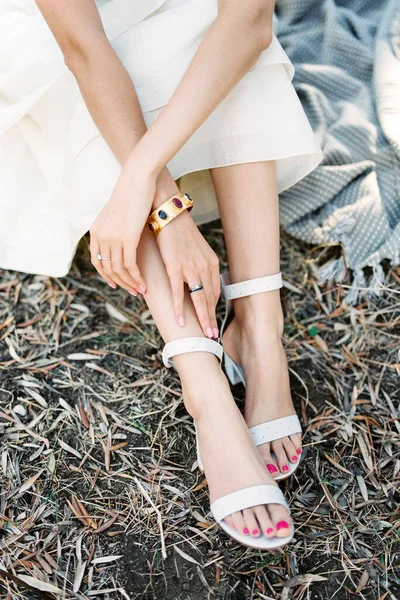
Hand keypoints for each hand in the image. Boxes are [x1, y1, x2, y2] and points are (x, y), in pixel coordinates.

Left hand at [89, 164, 155, 294]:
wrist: (136, 179)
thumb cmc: (131, 193)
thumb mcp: (116, 213)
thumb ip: (115, 228)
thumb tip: (122, 239)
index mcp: (96, 232)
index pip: (97, 262)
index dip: (107, 276)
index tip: (117, 283)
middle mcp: (101, 237)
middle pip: (108, 269)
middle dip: (121, 283)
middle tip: (133, 291)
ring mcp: (113, 238)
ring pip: (119, 270)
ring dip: (131, 283)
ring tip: (142, 290)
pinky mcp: (127, 238)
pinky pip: (130, 265)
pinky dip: (137, 277)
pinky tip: (144, 283)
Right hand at [157, 208, 219, 338]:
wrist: (169, 212)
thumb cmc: (179, 231)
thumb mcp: (195, 248)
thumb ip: (198, 264)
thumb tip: (195, 278)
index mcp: (210, 262)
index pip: (214, 291)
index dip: (213, 308)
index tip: (212, 320)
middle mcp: (204, 266)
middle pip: (209, 299)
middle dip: (211, 319)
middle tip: (212, 335)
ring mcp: (190, 268)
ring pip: (199, 299)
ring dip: (201, 318)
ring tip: (204, 334)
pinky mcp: (175, 267)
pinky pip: (178, 293)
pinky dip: (180, 308)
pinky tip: (181, 321)